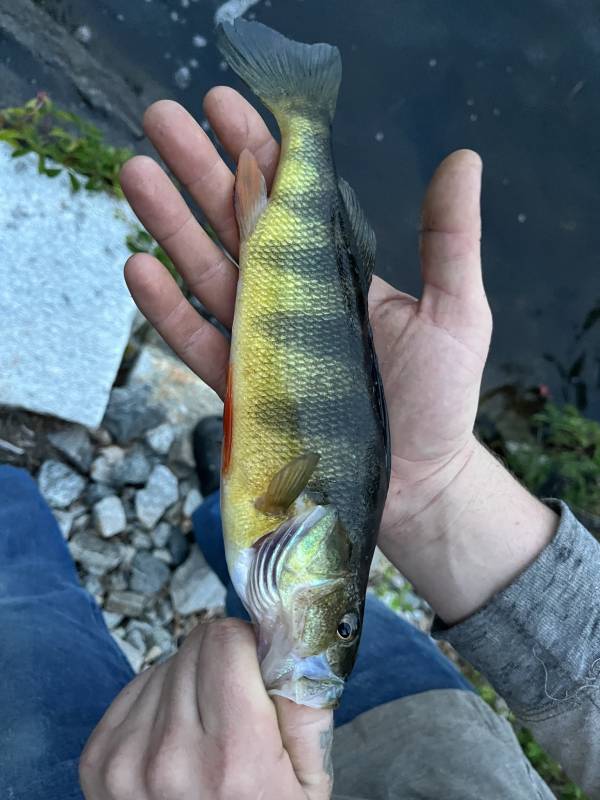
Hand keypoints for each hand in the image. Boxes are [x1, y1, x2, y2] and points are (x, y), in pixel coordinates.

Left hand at [80, 619, 332, 798]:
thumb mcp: (308, 784)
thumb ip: (306, 705)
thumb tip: (287, 638)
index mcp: (234, 757)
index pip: (225, 641)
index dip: (247, 646)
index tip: (256, 668)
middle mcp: (172, 756)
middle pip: (196, 647)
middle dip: (221, 663)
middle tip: (235, 705)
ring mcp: (126, 759)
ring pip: (166, 664)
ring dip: (190, 682)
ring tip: (205, 731)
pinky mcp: (97, 760)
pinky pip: (138, 688)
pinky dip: (160, 701)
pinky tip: (177, 738)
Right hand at [120, 89, 556, 624]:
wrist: (418, 484)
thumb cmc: (440, 400)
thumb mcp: (457, 313)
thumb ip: (451, 241)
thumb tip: (463, 160)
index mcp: (335, 272)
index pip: (290, 198)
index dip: (258, 149)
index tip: (226, 102)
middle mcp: (292, 299)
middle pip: (237, 225)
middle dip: (199, 169)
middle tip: (161, 117)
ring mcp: (262, 342)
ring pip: (207, 274)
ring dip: (171, 224)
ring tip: (136, 174)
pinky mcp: (243, 389)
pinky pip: (200, 344)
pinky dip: (168, 309)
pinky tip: (139, 266)